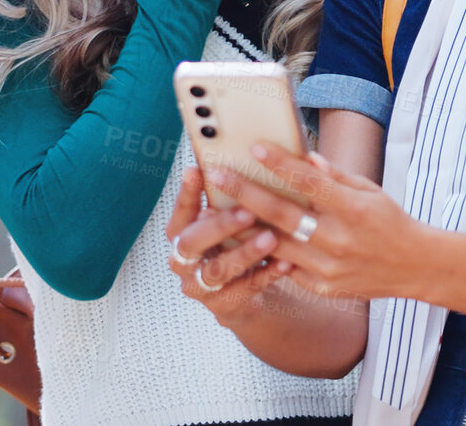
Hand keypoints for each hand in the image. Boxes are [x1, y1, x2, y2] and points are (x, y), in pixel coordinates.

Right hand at [165, 166, 286, 318]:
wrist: (248, 298)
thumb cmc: (240, 245)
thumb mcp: (232, 224)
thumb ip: (234, 200)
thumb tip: (255, 157)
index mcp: (182, 234)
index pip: (179, 212)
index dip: (186, 193)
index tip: (197, 170)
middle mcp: (183, 261)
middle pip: (190, 242)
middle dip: (219, 225)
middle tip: (247, 211)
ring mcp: (200, 287)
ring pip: (217, 270)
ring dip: (244, 252)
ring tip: (270, 238)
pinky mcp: (222, 308)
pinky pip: (243, 291)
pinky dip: (265, 275)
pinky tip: (286, 263)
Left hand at [209, 143, 420, 300]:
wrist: (414, 266)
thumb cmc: (389, 220)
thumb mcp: (369, 190)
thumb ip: (334, 176)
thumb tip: (304, 158)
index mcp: (353, 209)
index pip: (309, 182)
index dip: (279, 163)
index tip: (254, 148)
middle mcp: (339, 239)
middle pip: (282, 214)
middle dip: (245, 192)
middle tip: (218, 175)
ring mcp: (328, 267)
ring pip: (275, 245)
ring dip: (244, 226)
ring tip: (219, 209)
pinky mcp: (322, 287)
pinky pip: (285, 268)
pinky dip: (264, 252)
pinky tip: (242, 239)